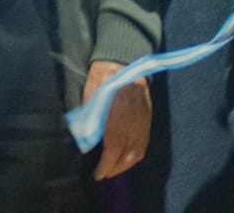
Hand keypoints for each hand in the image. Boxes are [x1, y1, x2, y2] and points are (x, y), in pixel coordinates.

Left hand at [84, 60, 149, 179]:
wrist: (123, 60)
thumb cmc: (102, 76)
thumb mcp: (90, 95)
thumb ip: (89, 119)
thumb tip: (86, 143)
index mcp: (118, 112)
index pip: (115, 146)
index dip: (107, 164)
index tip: (98, 174)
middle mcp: (134, 119)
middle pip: (129, 153)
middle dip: (116, 168)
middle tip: (103, 174)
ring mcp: (144, 118)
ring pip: (139, 150)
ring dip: (127, 164)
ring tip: (114, 169)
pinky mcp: (148, 117)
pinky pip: (145, 142)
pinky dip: (136, 154)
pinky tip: (127, 157)